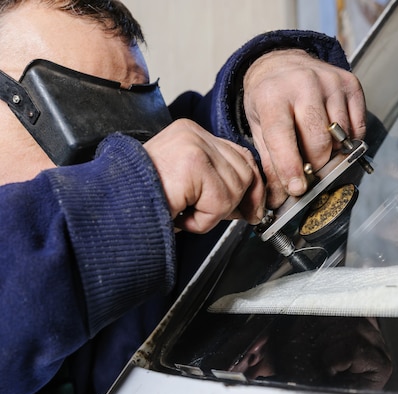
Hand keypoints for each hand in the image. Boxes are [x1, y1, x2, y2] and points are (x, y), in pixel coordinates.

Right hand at [144, 119, 264, 232]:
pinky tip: (180, 214)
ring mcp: (194, 145)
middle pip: (245, 172)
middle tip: (205, 215)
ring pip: (234, 190)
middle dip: (234, 202)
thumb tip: (252, 205)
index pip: (241, 157)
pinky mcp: (193, 163)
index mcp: (191, 134)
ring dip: (211, 214)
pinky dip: (202, 221)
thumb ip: (216, 185)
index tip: (251, 209)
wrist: (109, 208)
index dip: (249, 187)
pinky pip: (219, 203)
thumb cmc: (142, 201)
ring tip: (182, 211)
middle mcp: (194, 133)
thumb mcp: (187, 188)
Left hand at [243, 49, 365, 207]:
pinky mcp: (350, 83)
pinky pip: (357, 127)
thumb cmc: (270, 98)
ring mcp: (330, 82)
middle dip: (314, 165)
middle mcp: (303, 84)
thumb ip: (270, 165)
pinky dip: (347, 139)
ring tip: (317, 147)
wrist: (282, 63)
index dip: (291, 167)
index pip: (283, 137)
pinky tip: (333, 134)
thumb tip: (279, 200)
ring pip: (340, 137)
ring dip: (331, 152)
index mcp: (272, 95)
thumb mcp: (258, 129)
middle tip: (308, 168)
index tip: (297, 189)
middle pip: (318, 143)